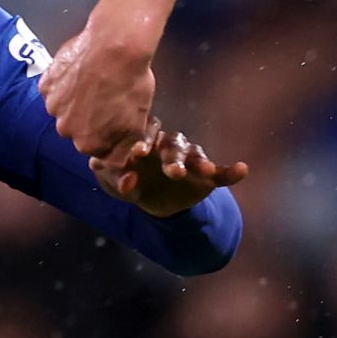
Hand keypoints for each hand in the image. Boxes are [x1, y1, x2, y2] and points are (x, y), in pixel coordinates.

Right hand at [41, 22, 158, 161]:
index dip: (109, 135)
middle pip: (79, 131)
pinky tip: (79, 72)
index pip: (99, 150)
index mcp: (90, 145)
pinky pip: (53, 90)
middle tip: (104, 97)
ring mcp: (54, 108)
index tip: (115, 119)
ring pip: (64, 111)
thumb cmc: (131, 83)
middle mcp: (67, 131)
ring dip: (75, 102)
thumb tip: (121, 153)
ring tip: (92, 82)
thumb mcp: (139, 121)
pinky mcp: (46, 85)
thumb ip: (125, 143)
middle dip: (90, 119)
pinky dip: (63, 84)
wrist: (115, 47)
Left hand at [89, 126, 249, 216]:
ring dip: (199, 162)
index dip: (144, 143)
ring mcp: (190, 160)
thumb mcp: (115, 182)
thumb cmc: (132, 183)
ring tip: (202, 171)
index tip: (139, 154)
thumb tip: (94, 164)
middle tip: (172, 171)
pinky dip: (232, 171)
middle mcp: (170, 145)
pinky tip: (242, 169)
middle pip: (173, 143)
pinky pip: (221, 173)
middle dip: (172, 157)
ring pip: (195, 156)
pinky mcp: (206, 177)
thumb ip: (106, 173)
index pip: (147, 135)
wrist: (153, 203)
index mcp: (148, 141)